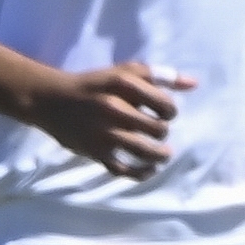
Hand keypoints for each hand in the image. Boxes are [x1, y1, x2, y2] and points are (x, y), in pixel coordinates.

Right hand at [0, 44, 195, 179]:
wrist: (51, 100)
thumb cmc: (94, 84)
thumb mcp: (124, 72)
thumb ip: (159, 76)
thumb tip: (194, 84)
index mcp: (124, 85)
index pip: (166, 105)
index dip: (170, 111)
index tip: (164, 113)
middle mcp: (115, 108)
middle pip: (158, 129)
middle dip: (162, 132)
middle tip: (157, 131)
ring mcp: (104, 132)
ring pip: (145, 152)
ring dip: (160, 156)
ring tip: (163, 154)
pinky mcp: (96, 151)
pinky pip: (125, 169)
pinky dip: (142, 173)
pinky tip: (149, 170)